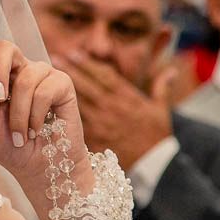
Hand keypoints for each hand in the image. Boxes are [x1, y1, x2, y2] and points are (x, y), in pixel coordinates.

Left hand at [0, 41, 92, 202]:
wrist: (38, 169)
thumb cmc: (8, 144)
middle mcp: (19, 69)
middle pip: (5, 48)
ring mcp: (42, 74)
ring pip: (25, 79)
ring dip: (19, 114)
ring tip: (20, 135)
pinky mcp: (62, 83)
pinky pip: (44, 91)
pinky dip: (36, 116)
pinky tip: (36, 130)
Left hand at [52, 52, 174, 169]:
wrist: (154, 166)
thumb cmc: (156, 137)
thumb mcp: (161, 111)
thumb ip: (162, 88)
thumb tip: (172, 71)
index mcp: (128, 99)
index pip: (106, 77)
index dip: (89, 64)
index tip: (75, 53)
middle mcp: (113, 109)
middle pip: (89, 86)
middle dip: (71, 70)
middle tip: (54, 56)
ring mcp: (103, 123)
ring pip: (79, 102)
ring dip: (63, 88)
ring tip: (48, 76)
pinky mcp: (95, 138)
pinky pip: (77, 123)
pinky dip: (63, 113)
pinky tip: (49, 104)